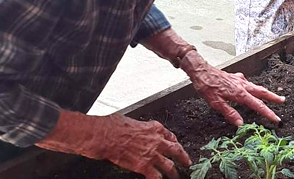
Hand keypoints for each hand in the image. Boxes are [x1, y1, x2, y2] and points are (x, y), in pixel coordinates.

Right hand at [37, 112, 190, 178]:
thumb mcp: (133, 120)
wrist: (105, 135)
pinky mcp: (144, 165)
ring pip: (169, 165)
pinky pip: (156, 176)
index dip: (174, 142)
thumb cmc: (113, 126)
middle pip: (176, 150)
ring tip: (176, 176)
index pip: (170, 135)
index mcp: (154, 127)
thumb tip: (139, 131)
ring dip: (174, 172)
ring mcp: (152, 153)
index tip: (176, 145)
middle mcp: (157, 140)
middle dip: (183, 157)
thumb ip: (141, 128)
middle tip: (187, 162)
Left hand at [180, 52, 284, 125]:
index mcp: (240, 93)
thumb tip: (241, 123)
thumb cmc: (207, 86)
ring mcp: (239, 80)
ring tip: (270, 96)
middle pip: (262, 92)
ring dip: (264, 92)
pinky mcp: (235, 77)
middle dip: (273, 97)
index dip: (268, 113)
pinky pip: (247, 83)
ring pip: (255, 86)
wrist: (201, 70)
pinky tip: (248, 88)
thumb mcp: (216, 103)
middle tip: (283, 100)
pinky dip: (251, 87)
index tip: (277, 119)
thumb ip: (230, 113)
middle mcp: (242, 85)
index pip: (257, 105)